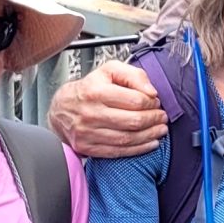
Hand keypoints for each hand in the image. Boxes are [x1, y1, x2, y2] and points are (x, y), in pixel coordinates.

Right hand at [51, 61, 171, 159]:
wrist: (61, 109)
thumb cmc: (89, 88)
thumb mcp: (109, 71)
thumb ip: (133, 75)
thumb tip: (151, 91)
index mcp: (96, 91)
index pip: (134, 100)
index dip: (151, 103)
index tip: (156, 103)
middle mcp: (91, 113)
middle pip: (133, 121)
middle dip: (154, 120)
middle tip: (162, 117)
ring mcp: (88, 132)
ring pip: (127, 138)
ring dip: (150, 135)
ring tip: (160, 130)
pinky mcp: (88, 147)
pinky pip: (118, 151)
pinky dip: (138, 149)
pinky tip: (149, 143)